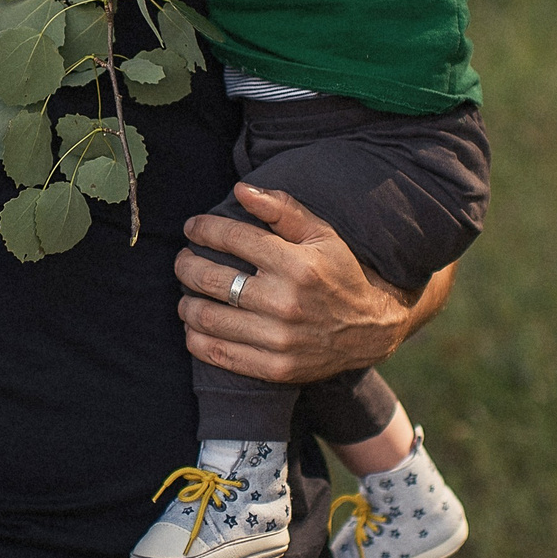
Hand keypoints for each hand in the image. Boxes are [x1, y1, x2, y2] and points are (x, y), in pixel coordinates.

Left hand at [175, 184, 417, 383]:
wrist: (373, 327)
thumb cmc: (342, 272)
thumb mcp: (322, 234)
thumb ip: (281, 209)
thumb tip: (239, 190)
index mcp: (296, 264)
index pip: (232, 238)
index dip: (203, 229)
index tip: (192, 228)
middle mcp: (285, 302)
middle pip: (211, 279)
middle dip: (186, 265)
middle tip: (183, 259)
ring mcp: (279, 339)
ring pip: (207, 318)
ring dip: (186, 303)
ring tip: (186, 293)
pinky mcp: (276, 367)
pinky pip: (219, 354)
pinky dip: (196, 339)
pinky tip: (195, 326)